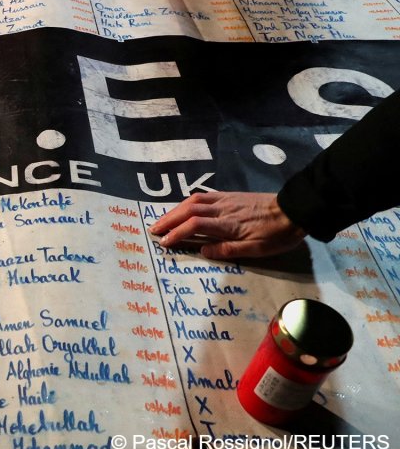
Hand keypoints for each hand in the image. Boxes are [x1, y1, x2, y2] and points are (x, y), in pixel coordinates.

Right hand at [148, 192, 306, 259]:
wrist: (294, 210)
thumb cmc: (277, 234)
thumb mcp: (257, 249)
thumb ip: (228, 250)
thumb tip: (203, 252)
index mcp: (228, 224)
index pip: (194, 226)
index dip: (177, 233)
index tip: (164, 242)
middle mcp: (222, 209)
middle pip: (188, 210)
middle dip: (168, 220)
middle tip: (153, 229)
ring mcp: (225, 200)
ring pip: (193, 201)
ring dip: (174, 210)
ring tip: (163, 219)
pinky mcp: (230, 196)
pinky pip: (203, 196)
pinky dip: (188, 202)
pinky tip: (183, 207)